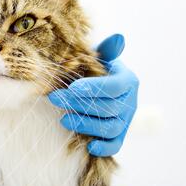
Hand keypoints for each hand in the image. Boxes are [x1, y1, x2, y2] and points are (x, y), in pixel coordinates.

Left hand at [47, 34, 138, 156]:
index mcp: (128, 81)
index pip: (114, 87)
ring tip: (63, 119)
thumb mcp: (101, 58)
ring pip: (110, 127)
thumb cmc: (98, 70)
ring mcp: (126, 120)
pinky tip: (88, 147)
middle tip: (54, 98)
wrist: (104, 88)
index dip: (94, 88)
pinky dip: (104, 148)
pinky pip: (116, 145)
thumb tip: (118, 37)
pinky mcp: (120, 135)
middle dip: (78, 104)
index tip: (72, 87)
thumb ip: (107, 50)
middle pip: (107, 108)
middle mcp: (131, 102)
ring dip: (85, 124)